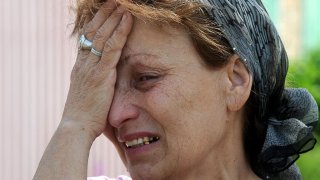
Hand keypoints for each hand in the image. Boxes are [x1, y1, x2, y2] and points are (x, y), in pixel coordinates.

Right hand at [62, 1, 132, 138]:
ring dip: (113, 18)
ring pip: (103, 36)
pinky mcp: (101, 74)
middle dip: (104, 15)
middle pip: (93, 32)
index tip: (102, 13)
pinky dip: (120, 32)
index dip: (95, 24)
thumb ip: (92, 81)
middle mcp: (84, 63)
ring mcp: (91, 67)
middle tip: (113, 2)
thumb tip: (101, 77)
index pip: (86, 39)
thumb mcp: (86, 93)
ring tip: (122, 5)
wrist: (77, 126)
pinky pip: (112, 48)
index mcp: (80, 67)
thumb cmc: (83, 114)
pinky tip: (127, 21)